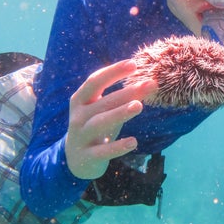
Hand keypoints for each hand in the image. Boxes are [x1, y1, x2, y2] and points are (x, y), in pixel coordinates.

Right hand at [65, 59, 156, 179]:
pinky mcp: (87, 156)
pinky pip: (103, 151)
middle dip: (128, 92)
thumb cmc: (94, 126)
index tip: (134, 64)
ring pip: (100, 123)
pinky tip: (133, 142)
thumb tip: (149, 82)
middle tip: (150, 84)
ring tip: (139, 106)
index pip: (95, 81)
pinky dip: (118, 147)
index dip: (113, 72)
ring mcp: (81, 136)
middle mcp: (78, 116)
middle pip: (104, 101)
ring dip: (119, 113)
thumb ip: (121, 98)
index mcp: (80, 100)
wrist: (74, 159)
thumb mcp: (103, 110)